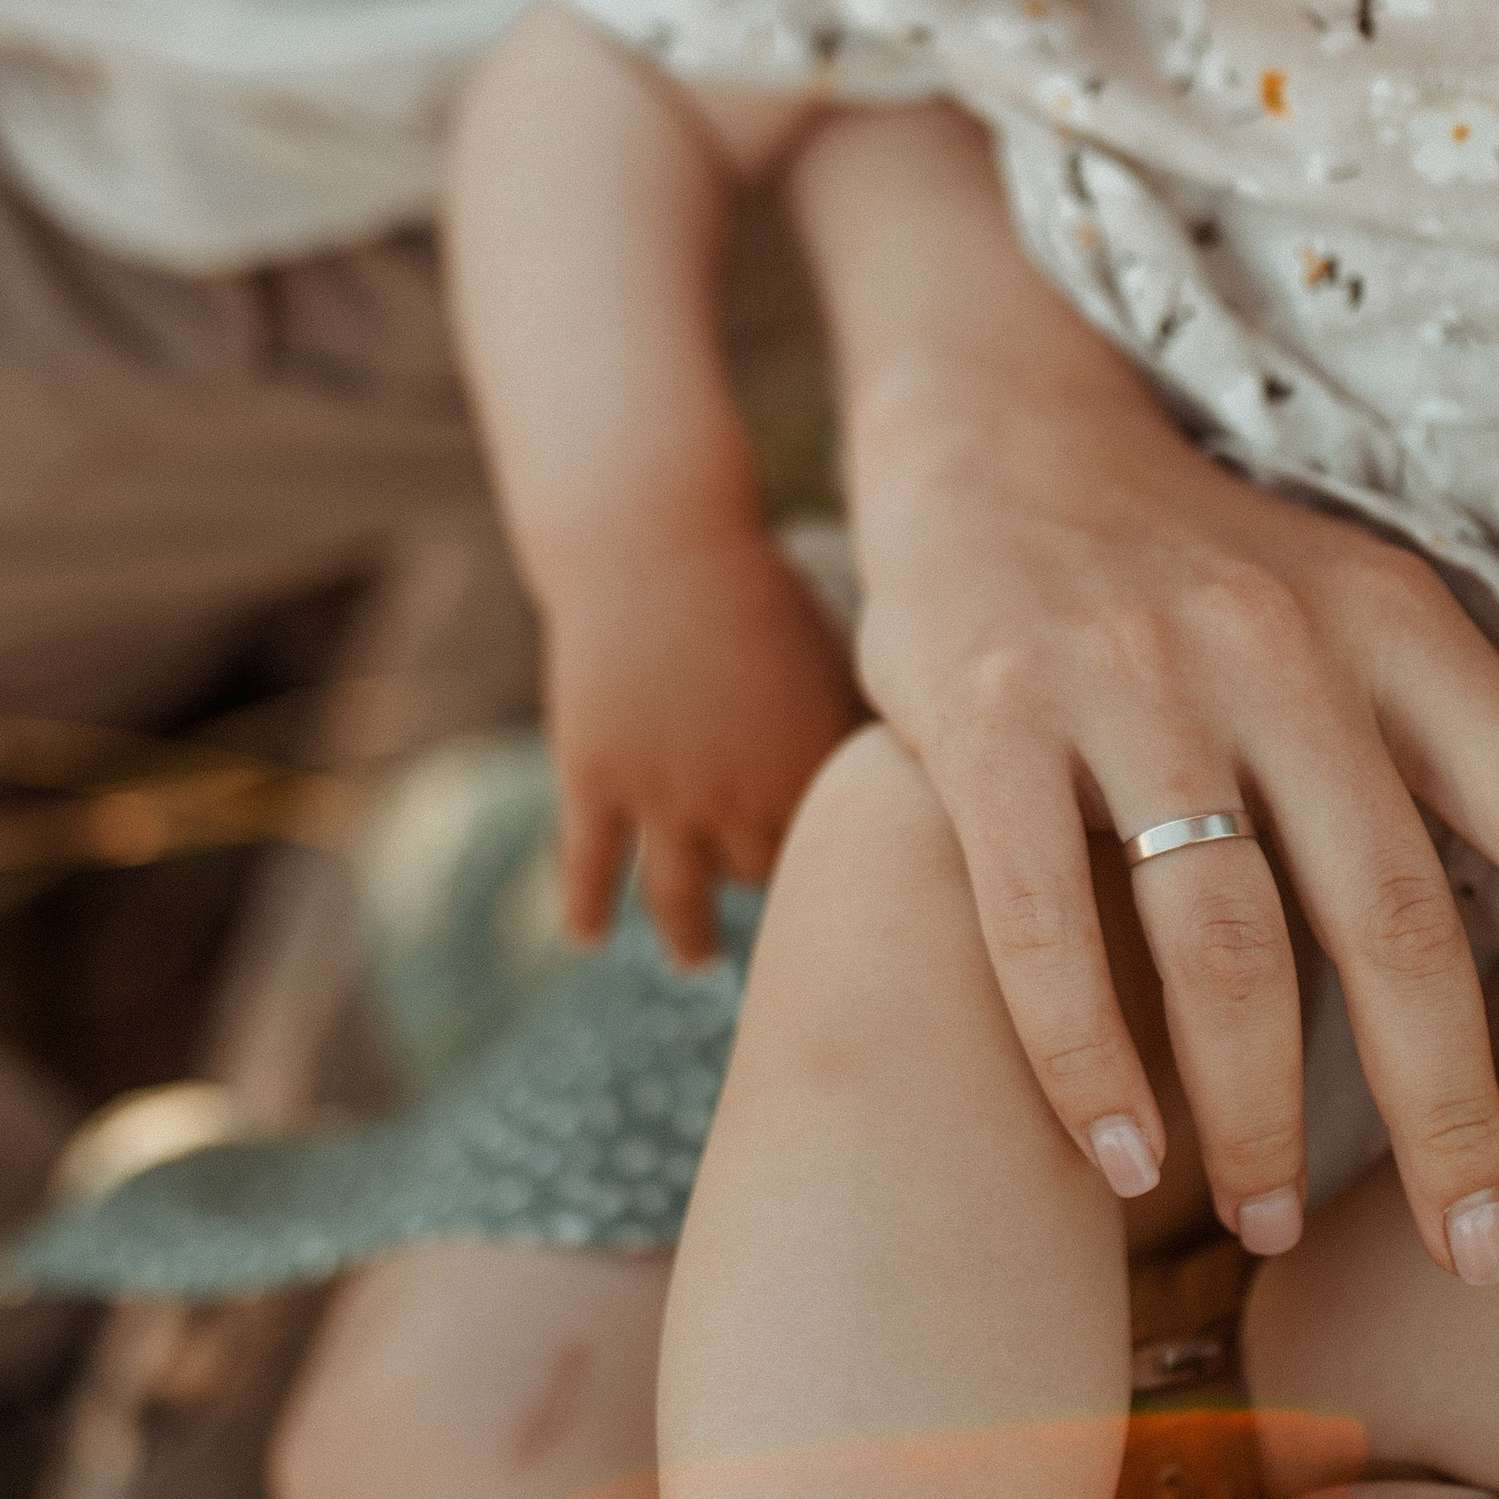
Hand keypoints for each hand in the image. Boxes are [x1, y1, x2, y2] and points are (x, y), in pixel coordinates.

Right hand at [546, 529, 860, 964]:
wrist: (655, 539)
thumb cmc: (758, 586)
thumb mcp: (831, 655)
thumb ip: (852, 734)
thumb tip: (911, 782)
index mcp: (812, 765)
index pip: (841, 858)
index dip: (844, 879)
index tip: (855, 906)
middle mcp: (740, 794)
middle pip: (761, 878)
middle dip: (769, 893)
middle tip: (777, 922)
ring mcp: (662, 794)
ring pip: (680, 900)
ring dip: (692, 938)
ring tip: (699, 959)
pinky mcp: (595, 778)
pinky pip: (589, 866)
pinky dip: (587, 908)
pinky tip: (588, 938)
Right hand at [855, 345, 1498, 1270]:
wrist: (999, 431)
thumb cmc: (1218, 561)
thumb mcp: (1385, 616)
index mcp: (1397, 631)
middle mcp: (1277, 650)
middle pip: (1392, 912)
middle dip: (1449, 1103)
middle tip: (1484, 1252)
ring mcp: (1127, 680)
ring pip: (1221, 938)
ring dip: (1257, 1111)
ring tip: (1273, 1225)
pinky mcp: (986, 716)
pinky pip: (1046, 922)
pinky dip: (1089, 1059)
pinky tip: (1125, 1158)